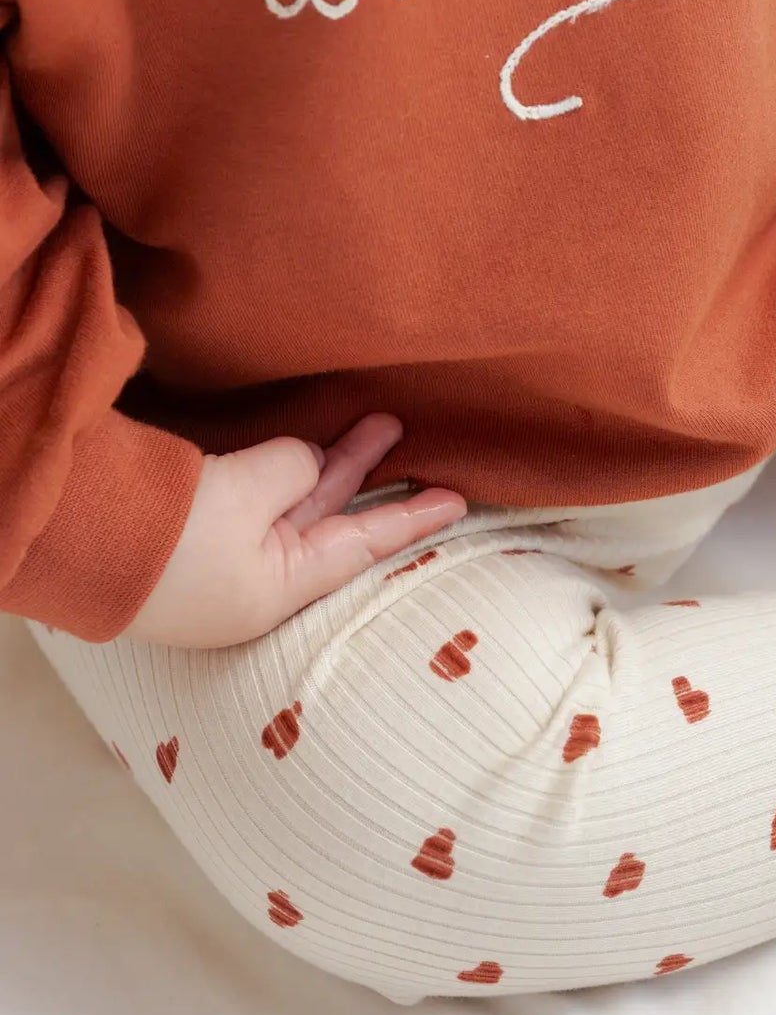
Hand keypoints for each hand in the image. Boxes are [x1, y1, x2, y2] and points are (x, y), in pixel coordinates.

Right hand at [126, 414, 465, 648]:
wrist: (76, 537)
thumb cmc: (170, 530)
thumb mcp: (249, 493)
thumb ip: (292, 471)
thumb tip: (303, 462)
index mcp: (279, 591)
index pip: (365, 547)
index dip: (413, 519)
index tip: (460, 501)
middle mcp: (255, 583)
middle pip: (330, 521)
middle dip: (367, 474)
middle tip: (402, 430)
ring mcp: (221, 561)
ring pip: (293, 505)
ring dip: (331, 464)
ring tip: (374, 423)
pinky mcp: (189, 535)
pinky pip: (256, 499)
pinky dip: (286, 471)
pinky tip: (306, 446)